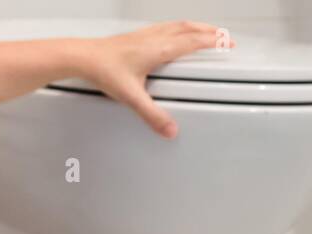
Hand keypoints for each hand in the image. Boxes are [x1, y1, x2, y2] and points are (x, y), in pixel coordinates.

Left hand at [79, 21, 231, 138]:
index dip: (213, 41)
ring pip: (176, 25)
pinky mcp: (135, 36)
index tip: (228, 43)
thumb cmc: (104, 71)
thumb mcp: (132, 97)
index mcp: (159, 49)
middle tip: (223, 35)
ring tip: (204, 31)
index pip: (193, 42)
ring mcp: (144, 35)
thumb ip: (152, 115)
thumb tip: (170, 130)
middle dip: (209, 31)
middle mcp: (154, 38)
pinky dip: (177, 28)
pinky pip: (164, 27)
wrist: (83, 57)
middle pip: (188, 28)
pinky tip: (173, 34)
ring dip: (194, 27)